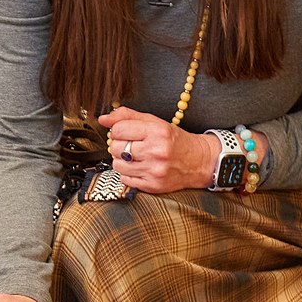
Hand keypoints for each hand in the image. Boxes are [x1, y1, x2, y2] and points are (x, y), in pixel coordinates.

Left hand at [98, 106, 217, 194]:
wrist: (198, 161)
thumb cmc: (175, 140)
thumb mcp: (155, 122)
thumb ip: (127, 116)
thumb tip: (103, 118)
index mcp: (157, 131)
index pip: (118, 129)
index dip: (117, 130)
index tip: (125, 132)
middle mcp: (156, 151)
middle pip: (115, 148)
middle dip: (119, 145)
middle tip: (131, 145)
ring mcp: (154, 170)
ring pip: (117, 164)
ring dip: (122, 160)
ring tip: (135, 157)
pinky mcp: (152, 185)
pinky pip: (125, 179)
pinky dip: (128, 173)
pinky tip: (139, 167)